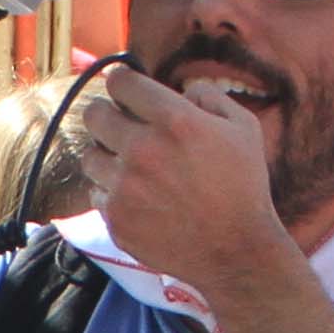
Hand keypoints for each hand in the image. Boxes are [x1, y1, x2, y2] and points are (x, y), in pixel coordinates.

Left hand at [74, 61, 292, 292]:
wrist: (236, 250)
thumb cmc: (244, 186)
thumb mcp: (244, 127)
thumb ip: (210, 96)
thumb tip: (181, 90)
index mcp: (175, 121)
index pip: (120, 82)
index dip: (123, 82)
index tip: (127, 90)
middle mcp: (142, 150)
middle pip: (93, 114)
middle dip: (106, 113)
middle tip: (121, 124)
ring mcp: (124, 187)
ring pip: (90, 155)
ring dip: (107, 155)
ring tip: (131, 166)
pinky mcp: (115, 218)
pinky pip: (96, 192)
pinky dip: (112, 191)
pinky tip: (138, 197)